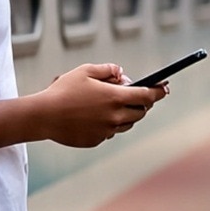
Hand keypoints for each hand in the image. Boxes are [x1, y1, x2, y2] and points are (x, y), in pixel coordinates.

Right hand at [37, 63, 167, 147]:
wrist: (44, 116)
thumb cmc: (63, 91)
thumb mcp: (85, 71)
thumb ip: (108, 70)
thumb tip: (122, 74)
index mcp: (115, 97)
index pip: (146, 96)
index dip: (158, 92)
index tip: (164, 89)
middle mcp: (114, 116)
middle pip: (140, 113)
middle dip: (141, 104)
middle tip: (136, 97)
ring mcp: (106, 131)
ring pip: (126, 124)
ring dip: (126, 115)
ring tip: (112, 105)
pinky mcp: (97, 140)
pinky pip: (110, 132)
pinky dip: (108, 125)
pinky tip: (95, 117)